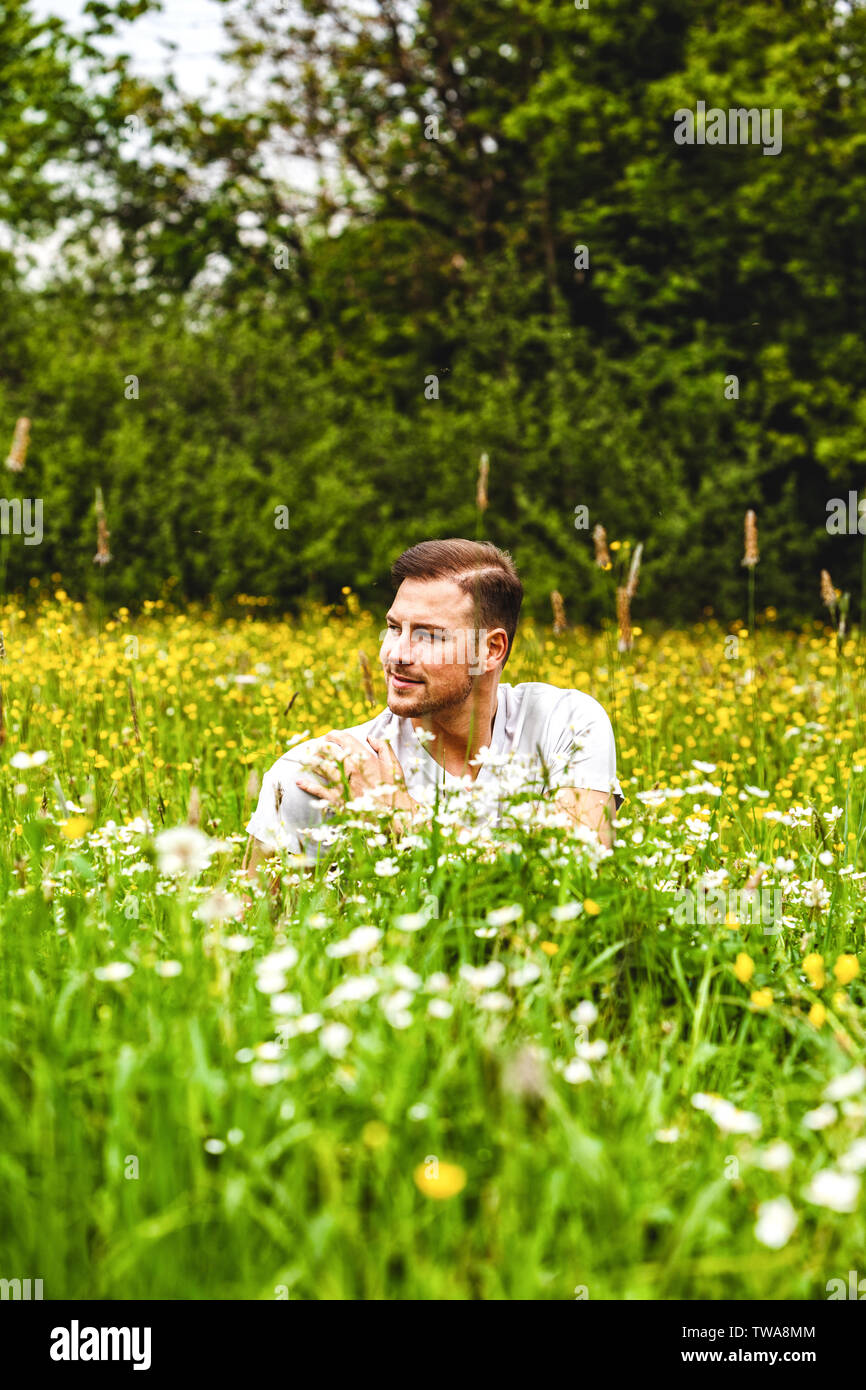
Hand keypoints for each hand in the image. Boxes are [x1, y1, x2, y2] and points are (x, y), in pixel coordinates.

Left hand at [295, 732, 417, 813]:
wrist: (393, 814)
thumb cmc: (394, 789)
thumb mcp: (393, 764)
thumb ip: (383, 747)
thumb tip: (370, 737)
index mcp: (363, 756)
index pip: (343, 738)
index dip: (333, 735)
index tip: (328, 736)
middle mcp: (350, 767)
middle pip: (327, 750)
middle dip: (319, 746)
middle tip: (315, 748)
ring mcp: (342, 782)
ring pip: (320, 766)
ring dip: (311, 762)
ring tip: (306, 760)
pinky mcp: (337, 798)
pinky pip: (318, 790)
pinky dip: (307, 786)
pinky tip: (299, 782)